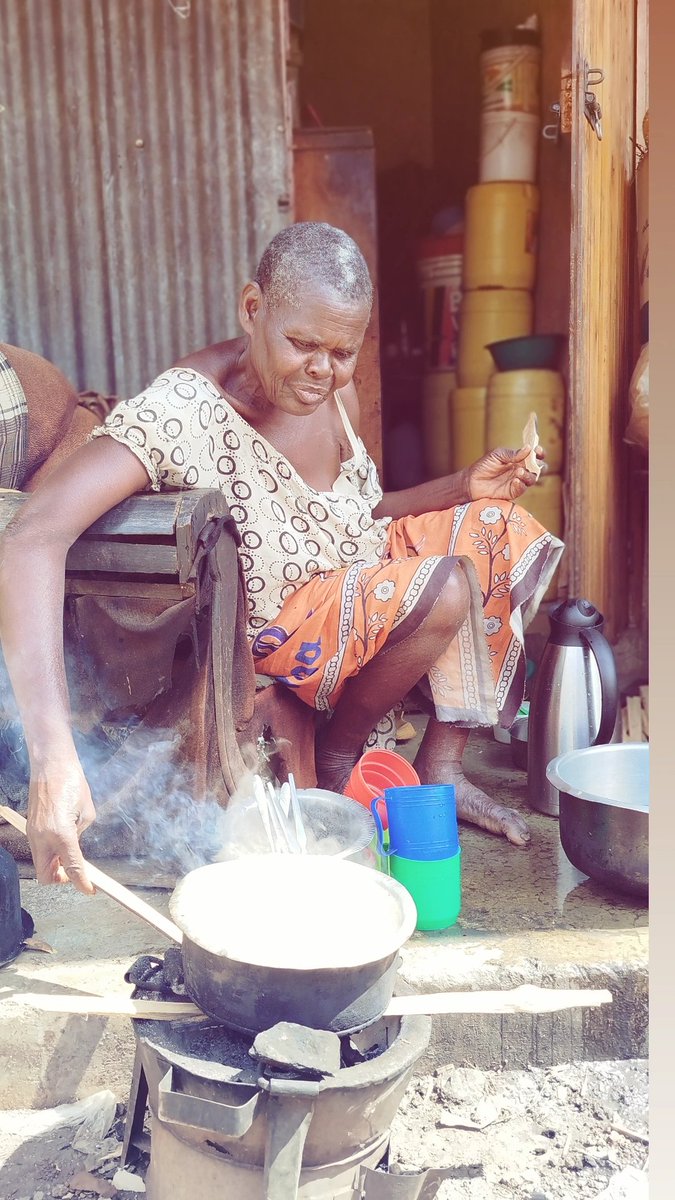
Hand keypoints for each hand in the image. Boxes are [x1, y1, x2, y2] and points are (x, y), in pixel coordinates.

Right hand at [27, 760, 95, 893]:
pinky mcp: (30, 828)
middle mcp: (43, 837)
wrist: (51, 765)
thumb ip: (80, 835)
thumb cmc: (73, 784)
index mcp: (61, 833)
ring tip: (69, 857)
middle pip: (45, 876)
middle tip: (75, 873)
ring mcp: (33, 833)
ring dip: (54, 866)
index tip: (90, 889)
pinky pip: (38, 850)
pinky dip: (49, 854)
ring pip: (40, 864)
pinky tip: (61, 845)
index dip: (81, 883)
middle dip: (60, 880)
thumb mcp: (87, 813)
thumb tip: (75, 849)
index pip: (71, 868)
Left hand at [466, 445, 545, 502]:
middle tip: (534, 463)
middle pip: (539, 469)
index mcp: (520, 459)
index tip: (538, 450)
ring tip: (518, 472)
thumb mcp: (497, 455)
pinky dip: (521, 485)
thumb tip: (528, 448)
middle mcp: (522, 470)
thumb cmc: (484, 466)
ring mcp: (518, 481)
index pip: (535, 455)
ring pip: (532, 479)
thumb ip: (512, 453)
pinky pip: (522, 489)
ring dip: (529, 475)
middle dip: (540, 465)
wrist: (472, 482)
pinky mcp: (513, 492)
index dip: (539, 452)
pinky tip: (515, 481)